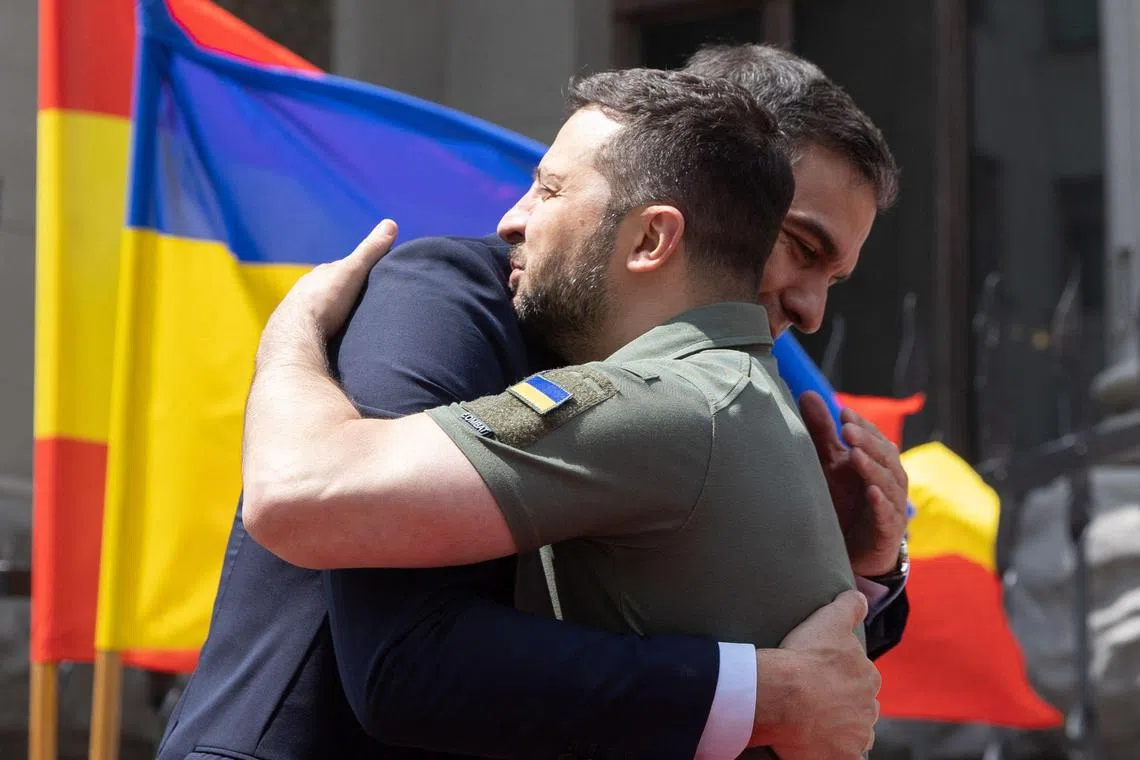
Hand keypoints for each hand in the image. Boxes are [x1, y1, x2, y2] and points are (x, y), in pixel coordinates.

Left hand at [260, 220, 398, 357]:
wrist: (296, 333)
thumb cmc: (325, 300)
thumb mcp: (353, 271)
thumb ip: (370, 250)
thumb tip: (391, 223)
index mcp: (320, 274)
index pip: (340, 268)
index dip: (356, 271)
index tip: (371, 277)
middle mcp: (306, 290)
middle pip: (329, 288)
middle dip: (343, 294)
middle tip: (362, 303)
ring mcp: (297, 311)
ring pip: (320, 309)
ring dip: (331, 314)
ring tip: (349, 324)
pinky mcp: (295, 333)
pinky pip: (312, 328)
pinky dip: (322, 330)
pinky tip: (331, 338)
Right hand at [751, 591, 879, 758]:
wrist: (785, 695)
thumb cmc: (805, 656)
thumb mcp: (829, 620)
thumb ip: (850, 606)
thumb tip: (862, 597)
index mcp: (868, 677)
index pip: (860, 679)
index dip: (840, 678)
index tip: (820, 677)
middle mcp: (869, 708)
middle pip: (858, 707)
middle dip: (843, 705)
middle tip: (814, 701)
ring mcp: (857, 735)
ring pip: (853, 733)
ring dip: (840, 730)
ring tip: (813, 725)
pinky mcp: (844, 758)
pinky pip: (847, 758)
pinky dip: (839, 755)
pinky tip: (824, 750)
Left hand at [799, 391, 908, 576]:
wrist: (850, 554)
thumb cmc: (843, 504)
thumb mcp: (829, 465)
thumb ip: (822, 433)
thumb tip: (808, 394)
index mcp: (877, 464)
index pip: (876, 439)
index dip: (863, 426)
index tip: (843, 414)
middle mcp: (889, 483)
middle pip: (886, 457)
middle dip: (867, 442)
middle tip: (847, 429)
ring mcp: (890, 508)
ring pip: (889, 484)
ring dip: (873, 468)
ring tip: (855, 455)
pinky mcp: (886, 533)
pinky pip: (888, 516)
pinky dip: (881, 504)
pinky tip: (871, 493)